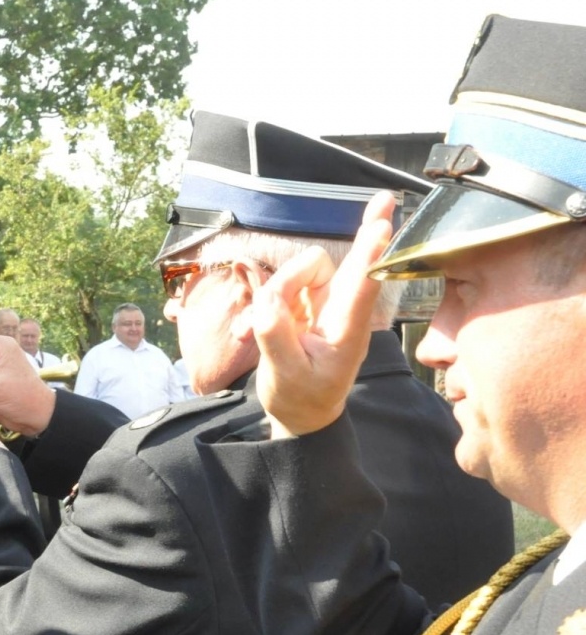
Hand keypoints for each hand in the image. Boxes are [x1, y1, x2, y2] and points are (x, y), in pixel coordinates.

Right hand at [253, 192, 394, 436]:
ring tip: (254, 331)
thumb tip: (269, 298)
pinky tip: (249, 331)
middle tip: (362, 220)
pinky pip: (282, 285)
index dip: (370, 253)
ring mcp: (324, 304)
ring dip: (273, 291)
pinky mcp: (306, 303)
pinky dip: (263, 302)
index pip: (361, 286)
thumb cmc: (300, 397)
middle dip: (341, 250)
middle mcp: (340, 311)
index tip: (384, 224)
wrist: (302, 413)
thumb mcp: (284, 374)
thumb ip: (275, 333)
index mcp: (345, 330)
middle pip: (337, 264)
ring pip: (300, 270)